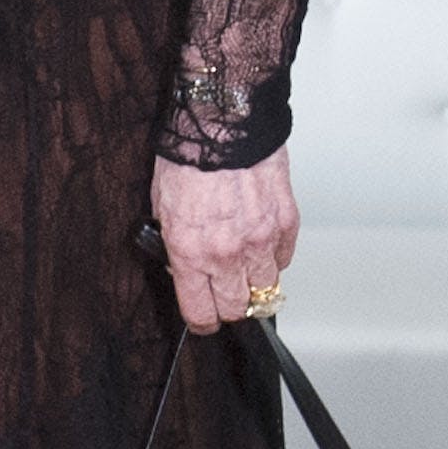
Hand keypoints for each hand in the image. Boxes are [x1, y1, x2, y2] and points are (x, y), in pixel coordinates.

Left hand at [150, 151, 296, 335]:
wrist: (222, 127)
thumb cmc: (188, 159)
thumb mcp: (161, 207)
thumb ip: (176, 244)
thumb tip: (184, 266)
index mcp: (191, 252)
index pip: (200, 311)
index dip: (202, 321)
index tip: (203, 320)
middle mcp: (228, 254)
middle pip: (238, 308)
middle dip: (230, 308)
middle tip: (226, 298)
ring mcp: (261, 241)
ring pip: (267, 289)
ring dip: (256, 286)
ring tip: (246, 274)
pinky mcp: (286, 224)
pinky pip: (285, 259)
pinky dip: (275, 259)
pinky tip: (262, 248)